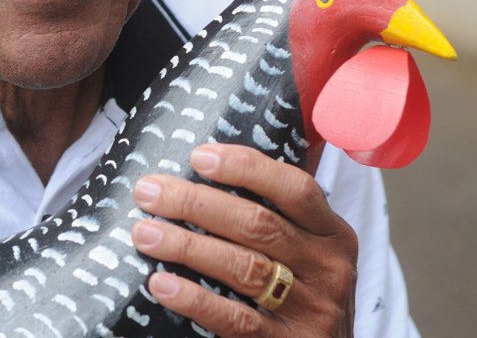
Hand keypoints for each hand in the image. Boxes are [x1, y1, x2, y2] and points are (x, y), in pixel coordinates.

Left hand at [131, 144, 357, 337]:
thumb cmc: (302, 292)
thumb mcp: (306, 250)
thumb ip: (274, 214)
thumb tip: (204, 165)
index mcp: (332, 233)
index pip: (295, 188)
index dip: (247, 167)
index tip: (197, 156)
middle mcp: (327, 268)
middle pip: (257, 224)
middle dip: (195, 203)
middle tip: (148, 193)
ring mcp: (312, 310)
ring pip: (243, 268)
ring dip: (186, 246)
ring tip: (144, 233)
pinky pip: (236, 319)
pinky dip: (195, 299)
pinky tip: (161, 284)